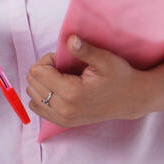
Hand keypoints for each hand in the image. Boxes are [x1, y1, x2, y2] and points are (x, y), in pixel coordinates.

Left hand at [26, 34, 145, 127]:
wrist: (130, 100)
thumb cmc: (119, 77)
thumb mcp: (106, 60)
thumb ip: (85, 50)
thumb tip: (69, 40)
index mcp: (72, 93)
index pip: (38, 72)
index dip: (48, 60)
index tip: (62, 59)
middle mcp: (64, 109)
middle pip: (32, 83)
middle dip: (44, 70)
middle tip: (63, 68)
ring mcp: (63, 118)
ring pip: (32, 95)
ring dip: (42, 83)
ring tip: (61, 78)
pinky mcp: (63, 122)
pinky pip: (37, 108)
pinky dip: (41, 96)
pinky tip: (57, 90)